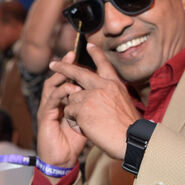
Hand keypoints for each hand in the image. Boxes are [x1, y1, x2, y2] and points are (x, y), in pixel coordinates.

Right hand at [36, 54, 90, 169]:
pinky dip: (61, 93)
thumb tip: (107, 94)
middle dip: (66, 65)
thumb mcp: (87, 119)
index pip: (69, 79)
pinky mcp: (45, 116)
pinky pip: (52, 100)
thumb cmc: (75, 140)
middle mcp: (54, 102)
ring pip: (52, 86)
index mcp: (65, 101)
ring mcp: (48, 108)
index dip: (75, 67)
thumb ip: (92, 106)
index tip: (83, 55)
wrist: (63, 159)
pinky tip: (71, 89)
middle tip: (72, 54)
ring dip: (62, 76)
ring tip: (70, 68)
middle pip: (58, 78)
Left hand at [51, 44, 139, 161]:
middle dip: (64, 67)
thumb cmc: (129, 127)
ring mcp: (91, 95)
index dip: (96, 53)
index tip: (90, 45)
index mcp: (114, 84)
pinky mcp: (83, 108)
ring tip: (86, 122)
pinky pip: (69, 110)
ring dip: (74, 109)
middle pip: (78, 72)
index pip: (104, 64)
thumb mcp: (123, 102)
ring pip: (71, 97)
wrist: (131, 139)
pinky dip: (73, 121)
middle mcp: (103, 85)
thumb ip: (110, 94)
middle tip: (53, 64)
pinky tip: (84, 128)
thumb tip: (96, 92)